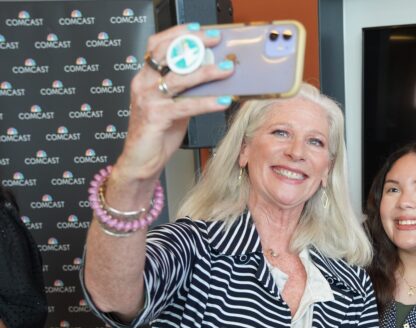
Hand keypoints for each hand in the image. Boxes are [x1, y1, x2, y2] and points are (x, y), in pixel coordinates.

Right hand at [115, 24, 233, 184]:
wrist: (141, 160)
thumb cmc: (158, 133)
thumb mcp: (174, 104)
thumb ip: (186, 89)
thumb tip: (211, 75)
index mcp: (145, 77)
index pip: (157, 46)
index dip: (177, 34)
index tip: (198, 31)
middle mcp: (143, 84)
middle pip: (167, 54)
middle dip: (193, 45)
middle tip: (216, 42)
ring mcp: (147, 99)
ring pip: (178, 78)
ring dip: (206, 72)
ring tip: (226, 70)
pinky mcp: (155, 117)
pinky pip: (185, 106)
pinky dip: (207, 102)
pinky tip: (222, 101)